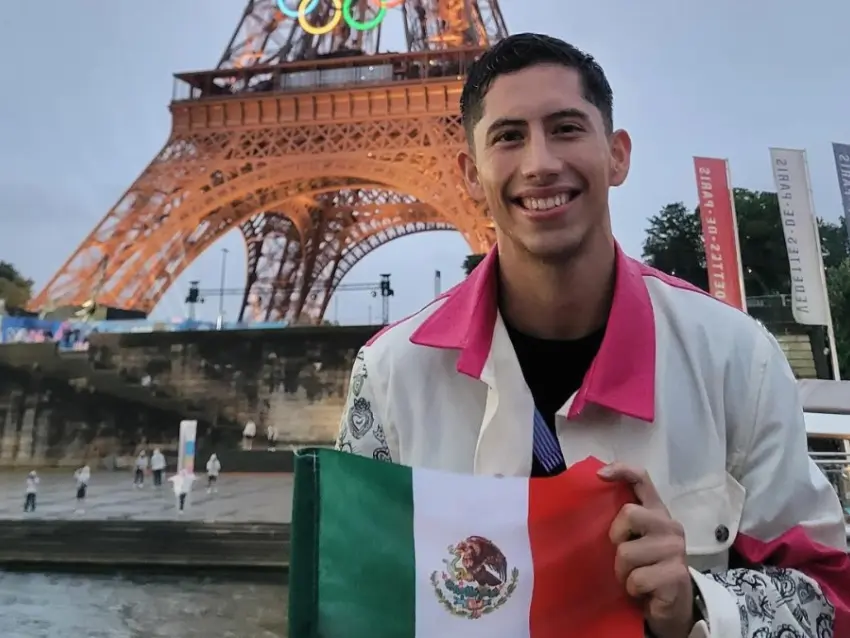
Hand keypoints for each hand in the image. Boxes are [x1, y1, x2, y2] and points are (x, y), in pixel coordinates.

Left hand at [598, 463, 695, 637]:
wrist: (670, 607)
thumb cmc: (644, 568)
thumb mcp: (631, 540)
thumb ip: (620, 521)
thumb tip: (587, 501)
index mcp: (656, 511)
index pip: (642, 479)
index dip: (622, 470)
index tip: (600, 475)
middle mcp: (669, 525)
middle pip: (629, 513)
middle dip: (617, 537)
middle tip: (622, 555)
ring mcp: (676, 549)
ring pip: (627, 552)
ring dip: (622, 571)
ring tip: (632, 577)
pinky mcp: (677, 574)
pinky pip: (637, 578)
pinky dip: (632, 588)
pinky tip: (642, 590)